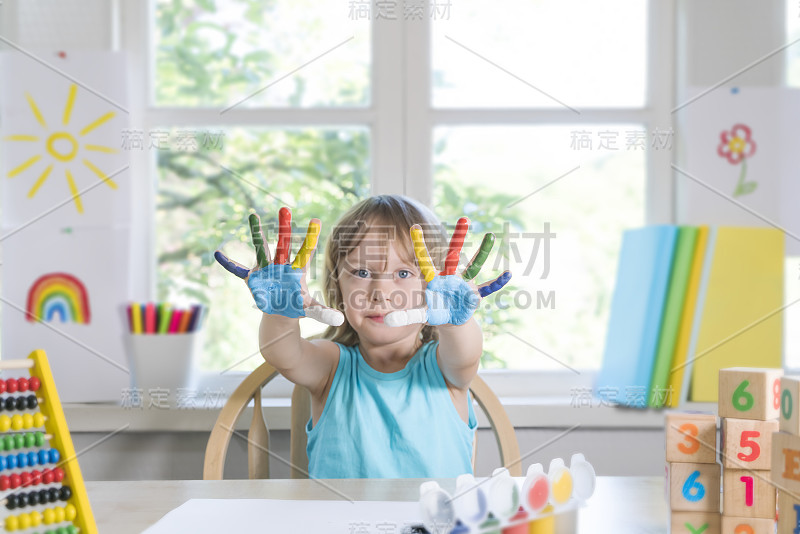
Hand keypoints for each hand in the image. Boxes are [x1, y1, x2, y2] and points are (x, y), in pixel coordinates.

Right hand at [213, 207, 343, 326]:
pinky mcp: (253, 278)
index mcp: (296, 271)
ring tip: (253, 215)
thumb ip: (324, 312)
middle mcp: (281, 265)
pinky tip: (218, 254)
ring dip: (257, 234)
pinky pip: (239, 270)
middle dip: (284, 228)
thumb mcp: (310, 310)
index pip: (306, 252)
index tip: (317, 221)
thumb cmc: (296, 306)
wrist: (279, 312)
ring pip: (261, 249)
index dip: (311, 238)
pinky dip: (229, 264)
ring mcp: (266, 269)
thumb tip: (340, 319)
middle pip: (284, 244)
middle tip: (285, 209)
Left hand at [385, 217, 510, 326]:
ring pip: (474, 265)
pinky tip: (508, 274)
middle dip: (458, 238)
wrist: (451, 319)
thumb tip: (388, 321)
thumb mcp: (419, 315)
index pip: (425, 261)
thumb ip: (405, 317)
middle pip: (453, 255)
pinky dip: (497, 282)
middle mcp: (450, 278)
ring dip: (483, 252)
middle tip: (464, 219)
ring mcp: (464, 284)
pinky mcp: (475, 294)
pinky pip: (487, 288)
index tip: (414, 227)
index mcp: (435, 280)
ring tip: (491, 236)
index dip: (420, 245)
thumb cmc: (434, 312)